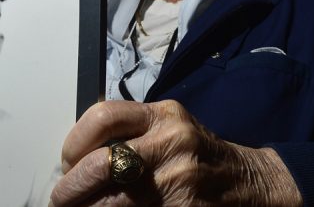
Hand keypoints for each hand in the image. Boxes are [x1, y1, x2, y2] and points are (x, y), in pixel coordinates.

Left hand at [50, 100, 301, 205]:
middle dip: (70, 189)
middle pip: (101, 165)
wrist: (253, 184)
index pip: (103, 117)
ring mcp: (179, 180)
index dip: (74, 142)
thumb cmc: (202, 157)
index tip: (67, 162)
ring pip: (113, 202)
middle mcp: (172, 142)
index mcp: (163, 115)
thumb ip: (132, 133)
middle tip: (60, 199)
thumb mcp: (172, 129)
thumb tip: (78, 157)